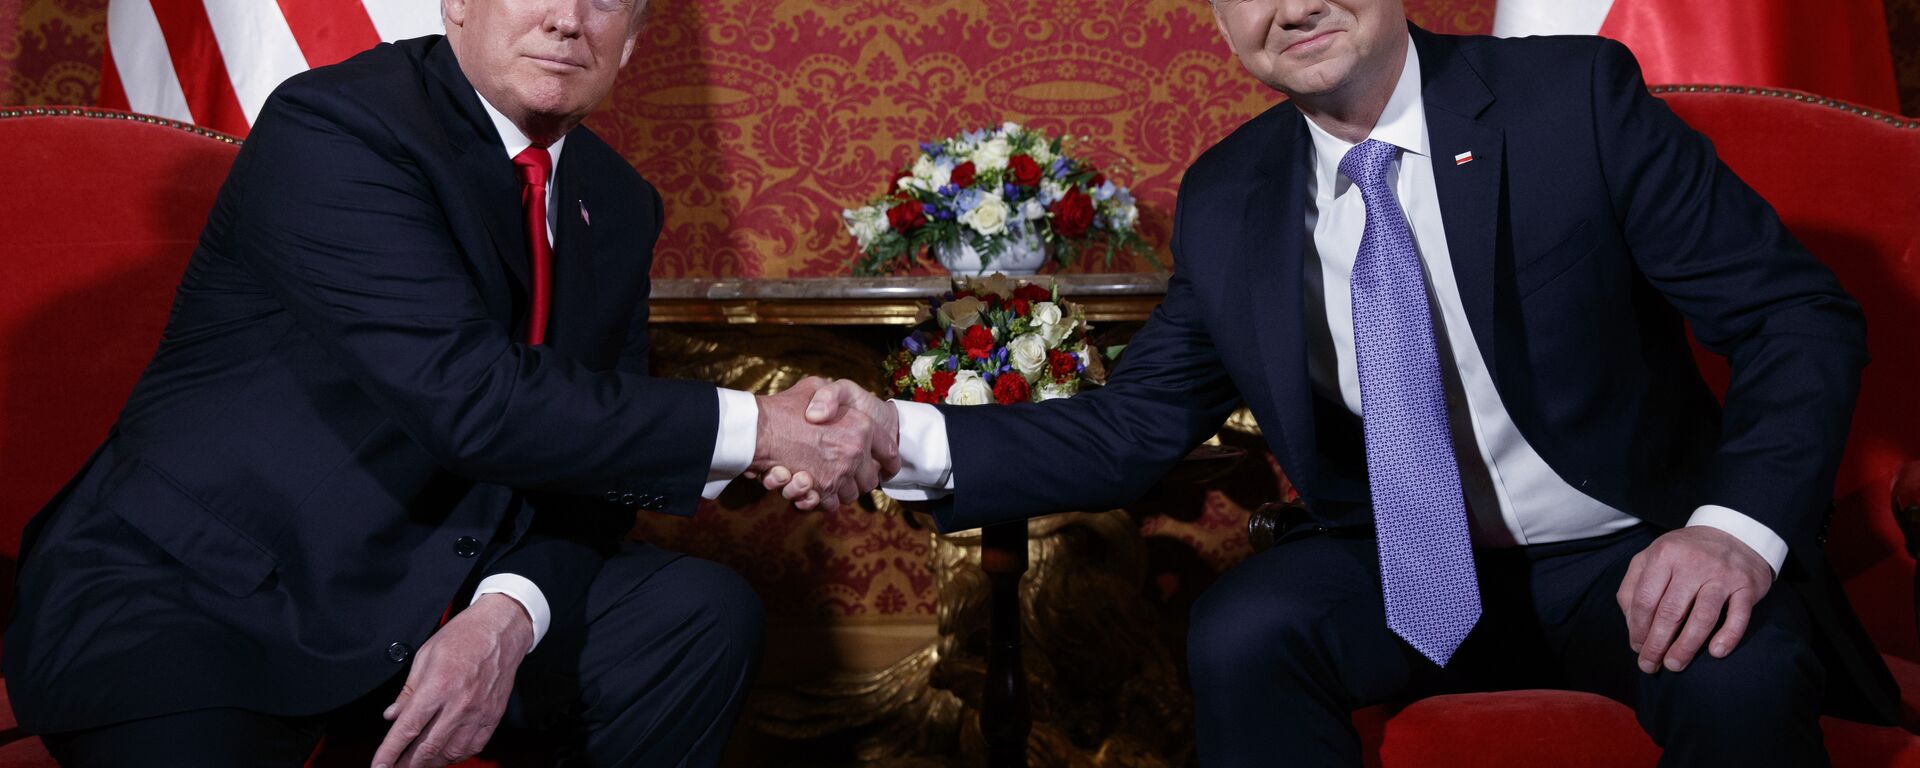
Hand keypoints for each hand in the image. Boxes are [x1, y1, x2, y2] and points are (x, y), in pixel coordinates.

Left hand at [372, 594, 533, 767]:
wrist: (500, 630)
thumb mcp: (425, 657)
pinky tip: (446, 754)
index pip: (407, 728)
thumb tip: (393, 715)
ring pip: (451, 752)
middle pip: (428, 747)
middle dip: (407, 764)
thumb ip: (408, 691)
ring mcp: (479, 712)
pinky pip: (474, 747)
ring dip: (431, 763)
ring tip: (418, 763)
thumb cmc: (463, 637)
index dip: (390, 751)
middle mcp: (459, 703)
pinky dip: (457, 756)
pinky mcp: (493, 716)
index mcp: (438, 686)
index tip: (379, 765)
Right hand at [753, 377, 895, 511]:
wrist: (757, 429)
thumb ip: (833, 395)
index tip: (889, 465)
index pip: (889, 450)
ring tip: (828, 480)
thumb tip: (842, 412)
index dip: (890, 458)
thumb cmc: (787, 404)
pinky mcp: (821, 491)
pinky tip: (813, 489)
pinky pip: (830, 503)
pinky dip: (822, 500)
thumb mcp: (815, 385)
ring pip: (850, 494)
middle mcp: (855, 452)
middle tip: (850, 472)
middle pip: (870, 479)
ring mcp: (839, 473)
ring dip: (841, 490)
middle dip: (861, 478)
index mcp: (862, 426)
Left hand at [1616, 526, 1772, 674]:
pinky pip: (1738, 616)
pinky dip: (1728, 636)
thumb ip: (1633, 587)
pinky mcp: (1747, 585)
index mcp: (1664, 555)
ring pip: (1702, 618)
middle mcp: (1693, 563)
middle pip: (1671, 612)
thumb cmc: (1685, 553)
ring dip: (1686, 647)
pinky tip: (1716, 653)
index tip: (1636, 648)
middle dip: (1657, 644)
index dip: (1638, 629)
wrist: (1734, 533)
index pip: (1645, 600)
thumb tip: (1631, 625)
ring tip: (1675, 665)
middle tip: (1650, 665)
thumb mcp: (1652, 558)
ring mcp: (1722, 575)